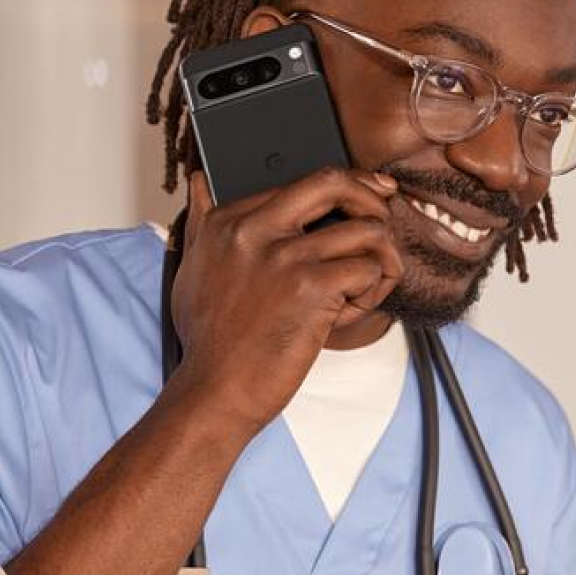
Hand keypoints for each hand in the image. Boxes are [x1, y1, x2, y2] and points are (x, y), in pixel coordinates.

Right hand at [168, 164, 404, 435]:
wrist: (214, 392)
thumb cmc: (208, 342)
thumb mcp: (191, 270)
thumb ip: (201, 223)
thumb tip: (200, 183)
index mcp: (226, 222)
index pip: (297, 183)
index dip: (338, 193)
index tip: (361, 200)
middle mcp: (253, 230)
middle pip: (332, 182)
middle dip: (371, 197)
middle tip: (384, 218)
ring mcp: (283, 256)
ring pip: (366, 229)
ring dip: (381, 259)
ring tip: (367, 286)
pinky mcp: (310, 287)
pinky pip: (369, 268)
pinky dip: (374, 290)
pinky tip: (353, 311)